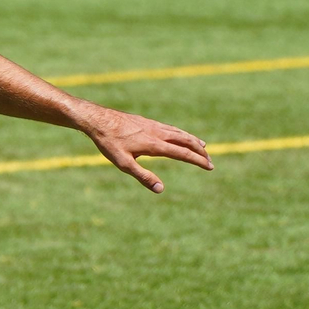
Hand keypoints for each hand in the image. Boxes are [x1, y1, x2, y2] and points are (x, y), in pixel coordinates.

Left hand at [76, 105, 211, 193]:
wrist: (98, 119)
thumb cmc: (109, 143)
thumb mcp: (124, 164)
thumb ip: (143, 177)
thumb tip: (161, 189)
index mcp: (154, 145)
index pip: (182, 153)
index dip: (197, 160)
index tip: (209, 166)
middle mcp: (157, 133)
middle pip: (185, 141)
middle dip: (199, 151)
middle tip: (209, 160)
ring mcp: (153, 125)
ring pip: (178, 132)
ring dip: (192, 140)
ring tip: (202, 145)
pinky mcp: (147, 121)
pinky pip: (169, 127)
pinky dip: (180, 132)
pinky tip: (178, 135)